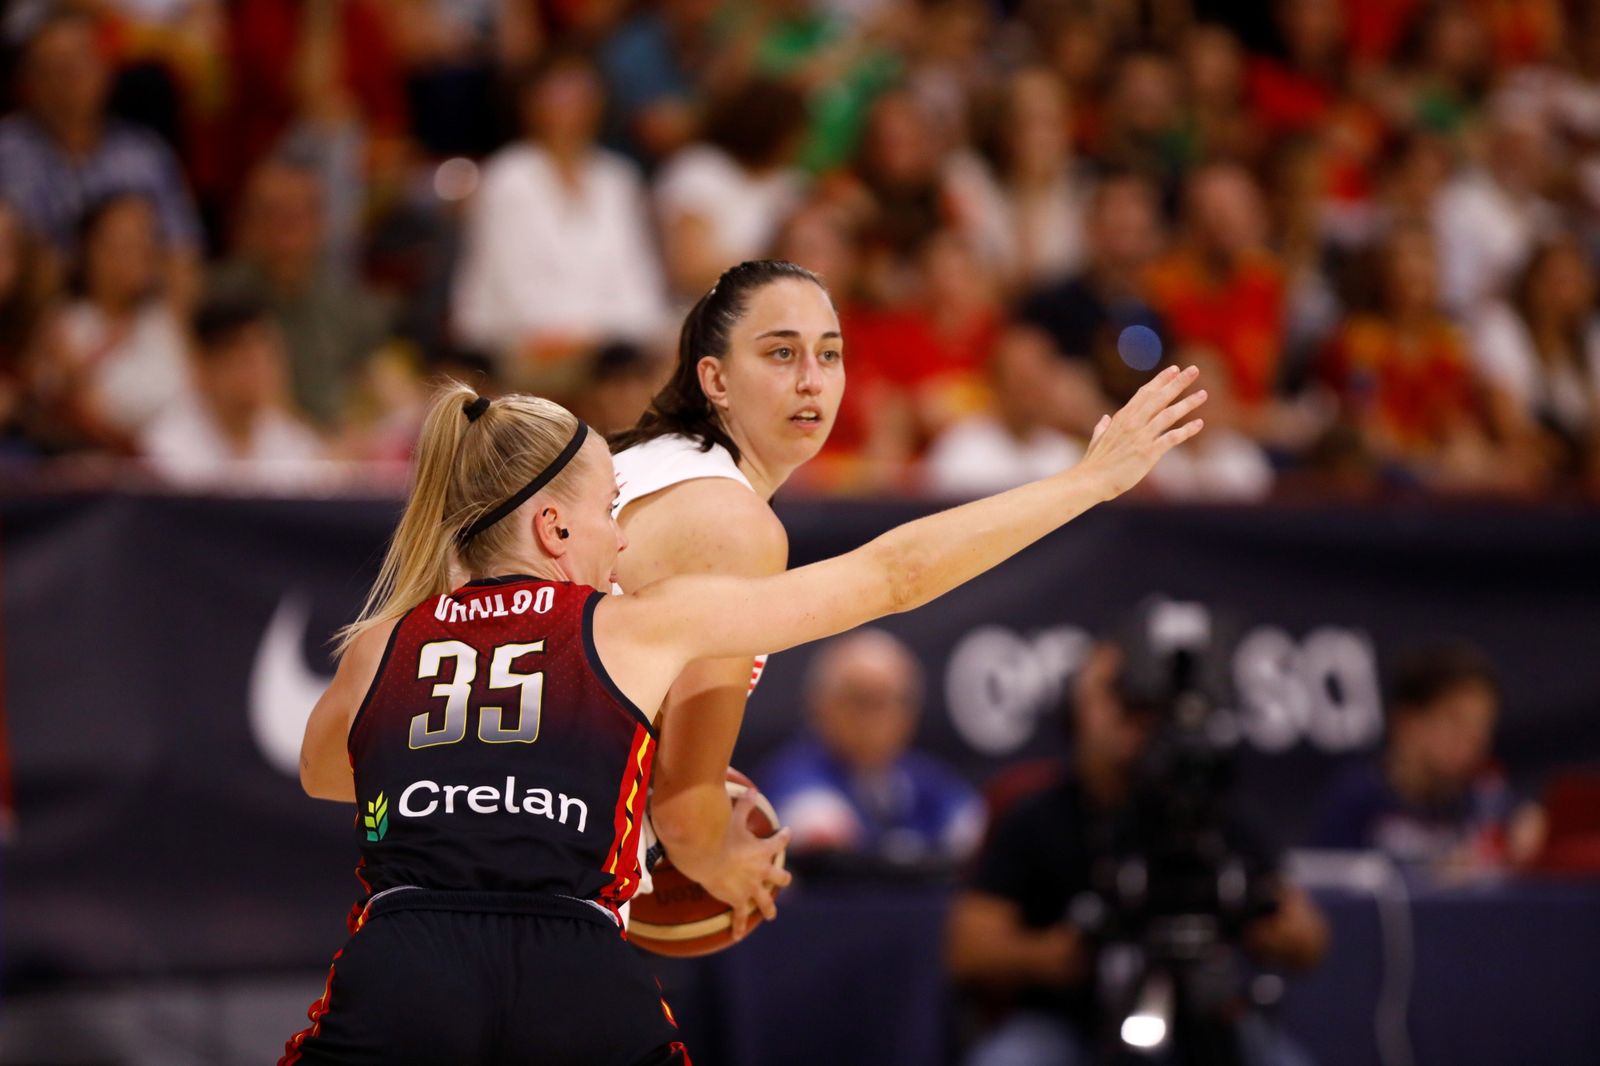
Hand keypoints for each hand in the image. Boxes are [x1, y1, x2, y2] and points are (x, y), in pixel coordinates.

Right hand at [697, 789, 793, 940]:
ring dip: (768, 907)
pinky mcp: (738, 900)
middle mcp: (762, 872)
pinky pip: (739, 917)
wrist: (709, 857)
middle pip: (780, 877)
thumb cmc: (722, 835)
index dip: (784, 836)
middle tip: (784, 879)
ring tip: (770, 913)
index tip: (787, 832)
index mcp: (764, 851)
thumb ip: (744, 805)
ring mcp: (751, 888)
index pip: (780, 841)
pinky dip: (738, 927)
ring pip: (766, 902)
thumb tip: (752, 789)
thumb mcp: (735, 817)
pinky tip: (737, 936)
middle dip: (782, 878)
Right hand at [1077, 365, 1206, 500]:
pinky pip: (1171, 438)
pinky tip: (1199, 424)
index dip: (1160, 380)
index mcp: (1122, 418)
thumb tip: (1104, 418)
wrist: (1090, 481)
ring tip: (1203, 394)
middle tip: (1194, 370)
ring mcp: (1141, 437)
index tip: (1173, 369)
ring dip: (1187, 403)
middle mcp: (1133, 423)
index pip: (1144, 393)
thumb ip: (1102, 428)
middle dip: (1178, 382)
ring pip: (1168, 415)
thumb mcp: (1097, 440)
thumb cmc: (1094, 464)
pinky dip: (1186, 431)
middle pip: (1159, 398)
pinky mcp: (1147, 453)